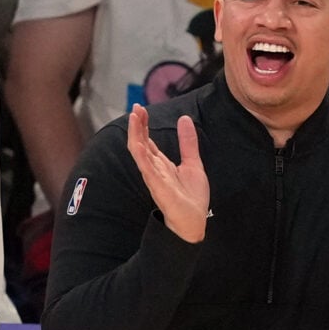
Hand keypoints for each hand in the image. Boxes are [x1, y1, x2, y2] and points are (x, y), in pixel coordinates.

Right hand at [127, 104, 208, 243]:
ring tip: (134, 118)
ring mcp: (154, 177)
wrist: (194, 222)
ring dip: (135, 135)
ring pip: (139, 153)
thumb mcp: (193, 164)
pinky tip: (137, 143)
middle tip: (136, 107)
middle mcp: (154, 169)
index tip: (141, 109)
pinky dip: (141, 155)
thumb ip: (188, 143)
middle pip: (141, 143)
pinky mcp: (157, 186)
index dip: (143, 125)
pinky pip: (146, 169)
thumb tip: (184, 119)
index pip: (148, 141)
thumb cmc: (191, 198)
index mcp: (161, 164)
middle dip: (138, 125)